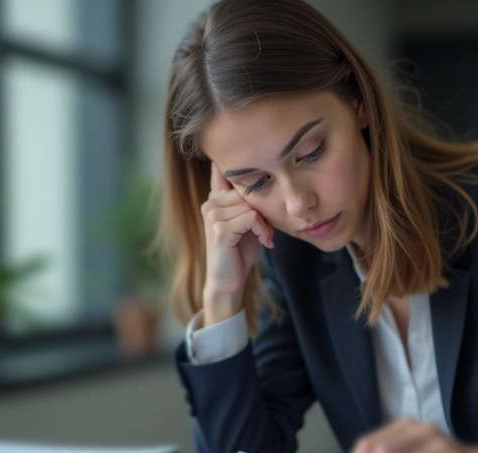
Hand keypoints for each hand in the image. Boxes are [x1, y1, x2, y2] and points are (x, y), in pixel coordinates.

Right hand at [200, 162, 274, 325]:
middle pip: (247, 191)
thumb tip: (267, 177)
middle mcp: (210, 204)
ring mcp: (212, 215)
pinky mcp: (219, 229)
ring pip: (251, 204)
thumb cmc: (240, 252)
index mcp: (215, 199)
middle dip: (263, 210)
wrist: (228, 282)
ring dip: (264, 222)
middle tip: (266, 231)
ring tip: (264, 236)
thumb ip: (249, 202)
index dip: (235, 161)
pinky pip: (251, 217)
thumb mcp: (247, 222)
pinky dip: (262, 229)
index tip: (244, 147)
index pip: (223, 171)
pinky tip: (263, 241)